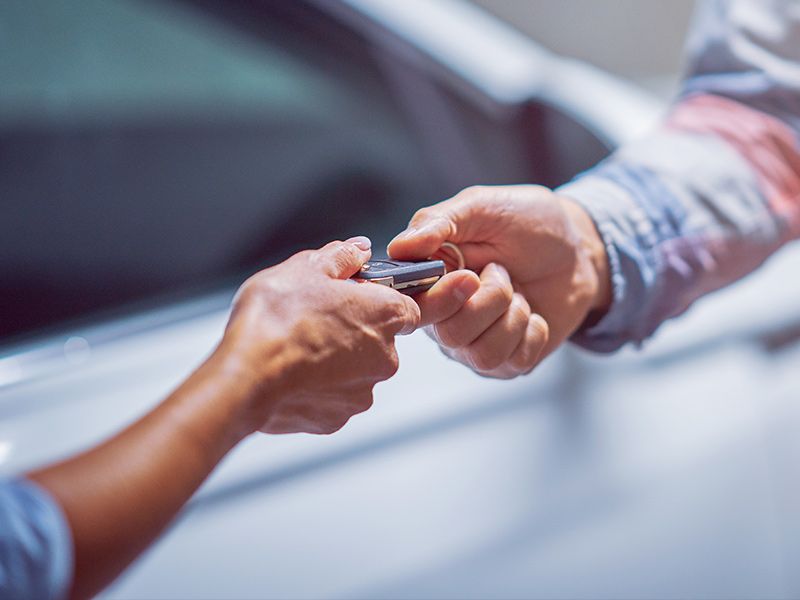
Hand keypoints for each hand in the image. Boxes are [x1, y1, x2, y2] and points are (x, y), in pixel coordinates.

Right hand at [219, 237, 420, 433]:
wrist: (247, 375)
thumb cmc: (277, 318)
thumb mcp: (306, 268)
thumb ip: (341, 257)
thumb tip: (358, 250)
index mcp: (385, 315)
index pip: (406, 307)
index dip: (380, 300)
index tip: (356, 296)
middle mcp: (385, 357)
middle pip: (379, 341)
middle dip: (352, 331)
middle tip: (315, 319)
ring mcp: (361, 392)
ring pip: (355, 372)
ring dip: (334, 361)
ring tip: (297, 348)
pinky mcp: (336, 419)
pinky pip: (332, 397)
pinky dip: (316, 387)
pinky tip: (290, 373)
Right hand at [388, 185, 610, 377]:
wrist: (578, 248)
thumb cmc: (526, 222)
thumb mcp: (482, 206)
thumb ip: (438, 221)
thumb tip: (398, 246)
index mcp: (429, 280)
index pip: (411, 309)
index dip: (439, 299)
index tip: (469, 275)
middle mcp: (445, 317)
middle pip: (450, 336)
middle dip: (490, 300)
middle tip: (502, 271)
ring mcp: (475, 343)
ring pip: (482, 354)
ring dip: (513, 316)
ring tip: (519, 291)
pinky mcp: (507, 361)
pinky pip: (512, 363)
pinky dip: (532, 332)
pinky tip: (533, 313)